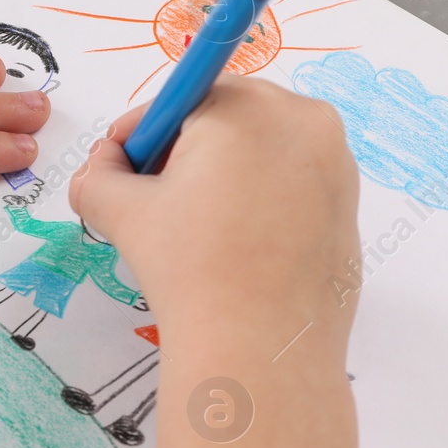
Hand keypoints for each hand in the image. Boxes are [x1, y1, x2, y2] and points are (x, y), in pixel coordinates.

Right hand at [69, 75, 359, 365]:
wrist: (260, 351)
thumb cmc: (192, 268)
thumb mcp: (124, 213)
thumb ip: (98, 177)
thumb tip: (100, 167)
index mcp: (250, 106)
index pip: (184, 96)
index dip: (144, 130)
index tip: (120, 163)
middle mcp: (306, 122)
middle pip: (228, 119)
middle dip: (184, 151)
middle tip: (152, 200)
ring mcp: (337, 168)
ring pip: (263, 154)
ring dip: (223, 178)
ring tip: (192, 231)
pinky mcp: (350, 212)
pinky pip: (294, 188)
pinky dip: (261, 204)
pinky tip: (234, 249)